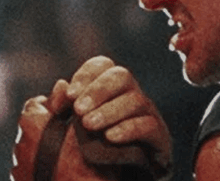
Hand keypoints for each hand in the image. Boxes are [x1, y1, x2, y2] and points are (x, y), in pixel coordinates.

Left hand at [13, 80, 108, 180]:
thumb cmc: (89, 163)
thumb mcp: (83, 128)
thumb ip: (68, 103)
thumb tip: (61, 84)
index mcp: (31, 122)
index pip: (37, 104)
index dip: (56, 107)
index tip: (71, 115)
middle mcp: (20, 143)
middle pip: (33, 127)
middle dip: (49, 129)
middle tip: (70, 137)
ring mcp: (18, 166)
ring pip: (31, 149)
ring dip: (45, 150)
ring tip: (67, 157)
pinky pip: (31, 169)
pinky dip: (42, 168)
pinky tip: (60, 172)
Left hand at [66, 57, 171, 179]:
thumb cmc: (91, 154)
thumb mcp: (66, 132)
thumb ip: (59, 110)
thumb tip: (60, 85)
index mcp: (110, 91)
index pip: (103, 66)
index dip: (86, 75)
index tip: (69, 95)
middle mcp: (132, 97)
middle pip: (121, 76)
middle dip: (98, 90)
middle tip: (78, 110)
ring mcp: (148, 116)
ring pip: (136, 99)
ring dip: (109, 111)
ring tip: (89, 125)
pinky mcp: (160, 138)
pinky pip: (149, 125)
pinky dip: (128, 128)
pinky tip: (109, 137)